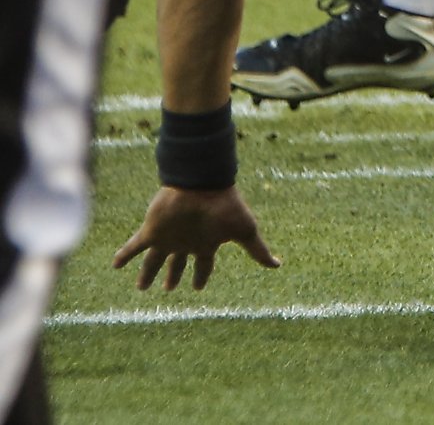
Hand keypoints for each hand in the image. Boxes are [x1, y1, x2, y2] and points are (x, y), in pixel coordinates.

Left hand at [113, 185, 279, 289]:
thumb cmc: (225, 207)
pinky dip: (124, 255)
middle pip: (177, 263)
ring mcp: (168, 237)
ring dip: (148, 272)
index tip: (198, 287)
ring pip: (155, 260)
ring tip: (141, 287)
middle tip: (168, 290)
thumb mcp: (244, 231)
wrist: (201, 185)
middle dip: (173, 276)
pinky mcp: (152, 231)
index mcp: (206, 243)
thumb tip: (278, 265)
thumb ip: (257, 250)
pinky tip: (115, 265)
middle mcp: (185, 241)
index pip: (203, 264)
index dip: (201, 276)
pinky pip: (134, 247)